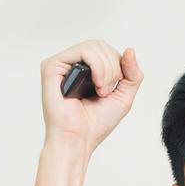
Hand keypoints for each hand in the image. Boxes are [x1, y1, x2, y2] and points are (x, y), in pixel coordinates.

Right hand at [39, 39, 143, 153]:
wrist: (78, 140)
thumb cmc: (95, 124)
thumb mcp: (123, 96)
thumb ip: (132, 74)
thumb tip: (130, 50)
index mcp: (85, 71)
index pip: (106, 50)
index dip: (118, 65)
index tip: (114, 88)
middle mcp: (71, 66)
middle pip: (100, 45)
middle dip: (113, 68)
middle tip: (107, 92)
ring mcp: (61, 65)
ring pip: (93, 46)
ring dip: (106, 69)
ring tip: (101, 91)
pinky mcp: (52, 66)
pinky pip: (82, 51)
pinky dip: (97, 65)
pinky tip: (95, 84)